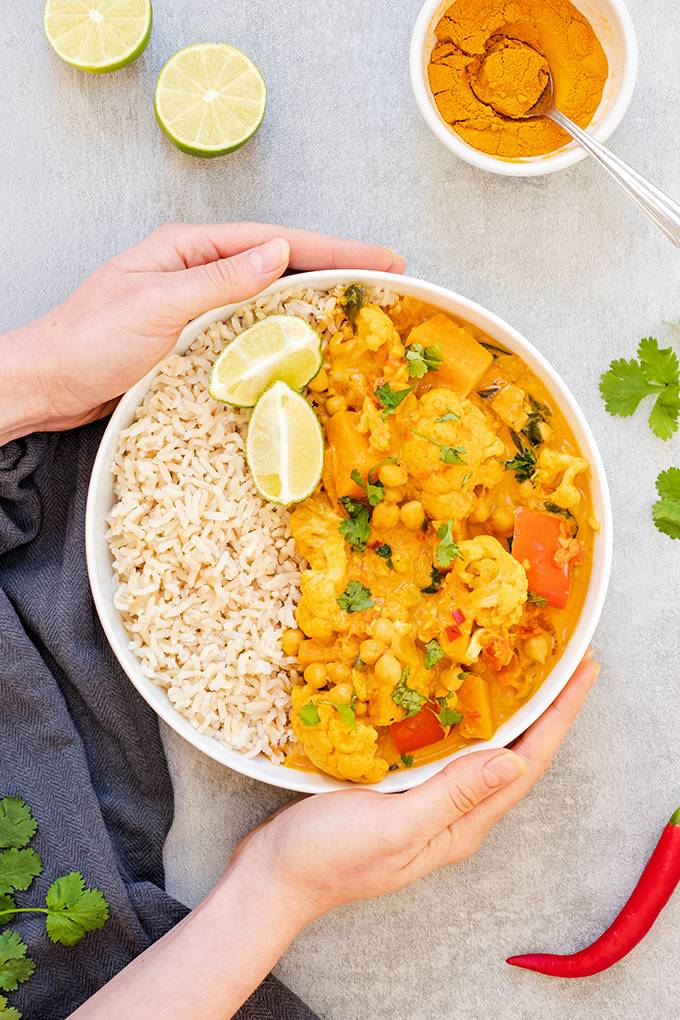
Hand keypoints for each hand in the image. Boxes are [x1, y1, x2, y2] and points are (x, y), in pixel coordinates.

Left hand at [1, 223, 403, 443]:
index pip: (274, 241)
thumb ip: (220, 280)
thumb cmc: (89, 342)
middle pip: (278, 261)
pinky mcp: (192, 336)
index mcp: (188, 249)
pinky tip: (305, 341)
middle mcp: (195, 270)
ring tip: (359, 305)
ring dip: (313, 297)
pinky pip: (249, 325)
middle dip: (333, 267)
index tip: (380, 256)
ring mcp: (195, 302)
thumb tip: (278, 253)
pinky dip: (282, 329)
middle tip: (386, 276)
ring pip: (268, 294)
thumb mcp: (158, 305)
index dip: (332, 248)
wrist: (47, 384)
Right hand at [231, 658, 598, 922]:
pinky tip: (454, 695)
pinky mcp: (400, 789)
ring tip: (523, 670)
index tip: (581, 672)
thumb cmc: (329, 856)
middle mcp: (454, 814)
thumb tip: (512, 759)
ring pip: (481, 749)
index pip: (525, 765)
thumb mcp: (395, 826)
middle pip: (513, 756)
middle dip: (544, 710)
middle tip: (561, 660)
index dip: (559, 717)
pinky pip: (445, 748)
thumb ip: (453, 795)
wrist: (273, 876)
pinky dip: (461, 717)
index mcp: (461, 825)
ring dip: (508, 711)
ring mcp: (426, 802)